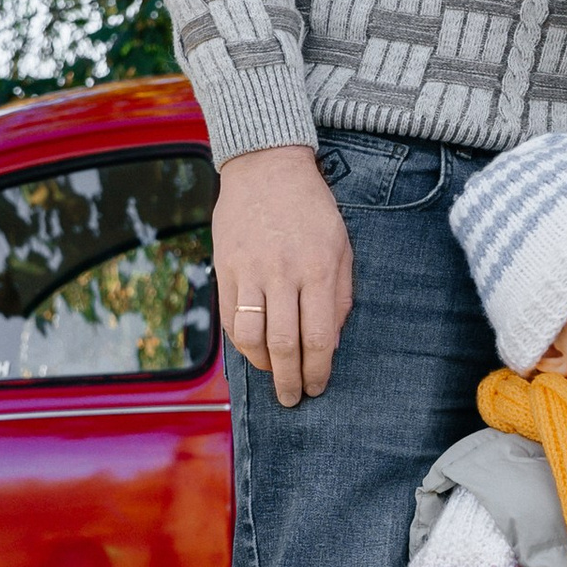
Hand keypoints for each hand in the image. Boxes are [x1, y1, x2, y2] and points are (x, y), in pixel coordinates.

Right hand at [214, 145, 354, 407]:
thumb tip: (330, 342)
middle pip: (283, 344)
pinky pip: (230, 318)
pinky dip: (241, 344)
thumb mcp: (341, 245)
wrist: (266, 167)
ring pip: (251, 337)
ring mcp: (249, 271)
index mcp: (317, 268)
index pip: (318, 337)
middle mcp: (283, 273)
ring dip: (263, 367)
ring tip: (274, 376)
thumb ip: (339, 294)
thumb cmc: (311, 208)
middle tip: (294, 399)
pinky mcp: (225, 268)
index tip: (318, 387)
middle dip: (290, 380)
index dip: (318, 370)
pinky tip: (254, 351)